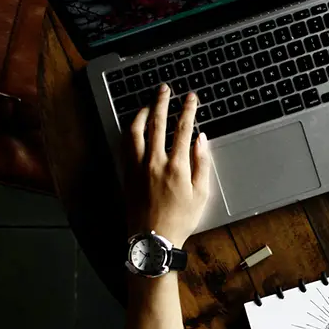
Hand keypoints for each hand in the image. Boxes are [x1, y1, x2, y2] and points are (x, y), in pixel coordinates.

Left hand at [125, 84, 211, 247]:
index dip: (188, 109)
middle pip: (157, 123)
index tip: (191, 97)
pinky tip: (134, 127)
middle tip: (165, 89)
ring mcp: (137, 167)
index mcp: (177, 166)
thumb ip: (202, 163)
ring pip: (136, 131)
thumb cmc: (180, 219)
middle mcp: (154, 162)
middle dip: (162, 102)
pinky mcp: (127, 174)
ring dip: (142, 113)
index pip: (183, 128)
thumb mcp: (201, 193)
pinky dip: (130, 131)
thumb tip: (201, 139)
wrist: (153, 239)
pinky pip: (126, 145)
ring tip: (148, 104)